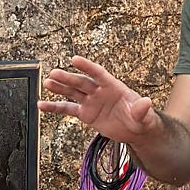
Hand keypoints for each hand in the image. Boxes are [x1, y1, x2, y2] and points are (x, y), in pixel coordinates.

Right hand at [39, 56, 158, 143]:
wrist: (135, 130)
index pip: (98, 73)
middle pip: (81, 82)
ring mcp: (91, 102)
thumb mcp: (144, 115)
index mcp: (113, 86)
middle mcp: (99, 91)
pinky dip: (55, 107)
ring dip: (60, 88)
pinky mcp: (85, 114)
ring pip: (72, 93)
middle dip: (68, 78)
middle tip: (54, 73)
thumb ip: (141, 109)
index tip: (74, 59)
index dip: (87, 67)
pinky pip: (68, 109)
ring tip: (47, 83)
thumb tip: (146, 102)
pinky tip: (42, 105)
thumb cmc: (141, 118)